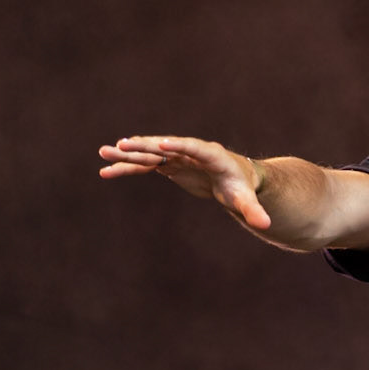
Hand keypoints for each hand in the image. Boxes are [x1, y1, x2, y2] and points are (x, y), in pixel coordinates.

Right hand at [97, 133, 271, 231]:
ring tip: (102, 153)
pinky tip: (106, 172)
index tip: (162, 144)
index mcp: (211, 155)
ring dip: (126, 154)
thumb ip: (253, 210)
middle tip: (120, 145)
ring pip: (149, 153)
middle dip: (143, 146)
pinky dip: (127, 168)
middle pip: (164, 146)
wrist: (234, 179)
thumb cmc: (242, 187)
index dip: (179, 146)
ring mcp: (176, 156)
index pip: (194, 147)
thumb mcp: (247, 199)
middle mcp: (190, 151)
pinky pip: (144, 166)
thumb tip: (266, 225)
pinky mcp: (168, 164)